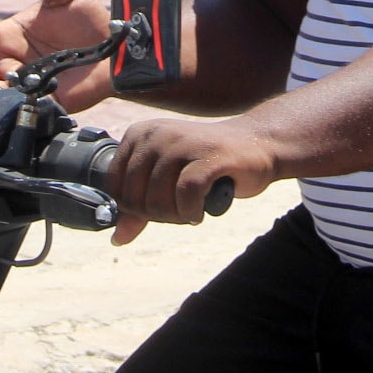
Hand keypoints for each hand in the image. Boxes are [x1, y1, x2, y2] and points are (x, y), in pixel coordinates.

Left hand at [107, 116, 276, 245]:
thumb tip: (117, 238)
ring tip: (191, 210)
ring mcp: (183, 142)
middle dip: (157, 215)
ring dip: (176, 216)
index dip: (134, 209)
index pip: (115, 187)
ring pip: (158, 199)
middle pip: (135, 197)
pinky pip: (186, 194)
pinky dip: (191, 211)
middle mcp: (157, 134)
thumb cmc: (208, 164)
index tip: (158, 209)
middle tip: (180, 211)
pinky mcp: (209, 155)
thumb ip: (140, 208)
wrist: (257, 145)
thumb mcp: (166, 182)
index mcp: (140, 134)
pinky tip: (200, 211)